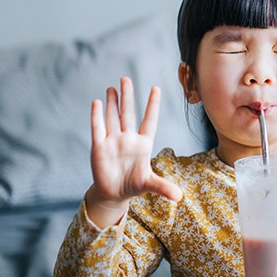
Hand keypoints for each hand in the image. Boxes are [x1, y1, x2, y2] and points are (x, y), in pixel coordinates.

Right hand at [86, 77, 182, 226]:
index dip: (152, 105)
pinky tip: (97, 103)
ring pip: (113, 117)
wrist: (114, 193)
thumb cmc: (133, 185)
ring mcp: (113, 141)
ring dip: (112, 103)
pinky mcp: (99, 147)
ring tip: (113, 87)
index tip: (156, 88)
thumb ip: (164, 188)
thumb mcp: (150, 185)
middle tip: (126, 78)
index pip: (149, 121)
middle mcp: (128, 139)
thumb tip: (180, 197)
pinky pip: (97, 128)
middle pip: (128, 114)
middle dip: (127, 96)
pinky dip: (97, 116)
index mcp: (143, 144)